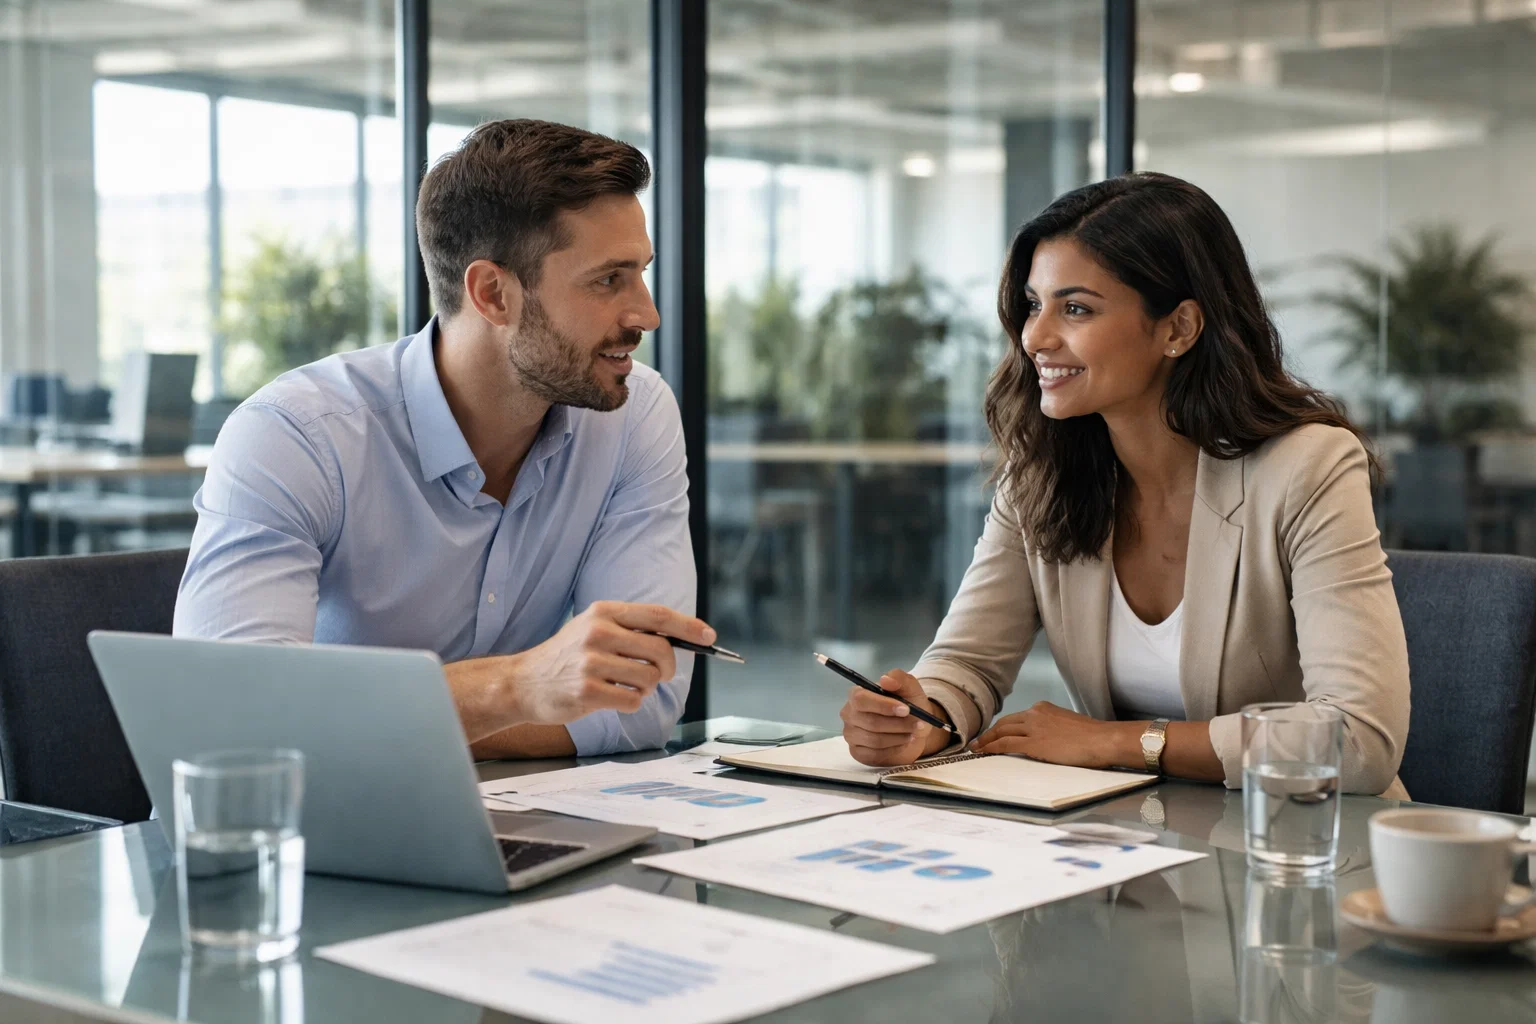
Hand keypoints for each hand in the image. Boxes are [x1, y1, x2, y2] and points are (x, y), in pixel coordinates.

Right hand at [507, 601, 713, 724]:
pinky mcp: (587, 692)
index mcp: (603, 612)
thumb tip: (680, 639)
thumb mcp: (593, 629)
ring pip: (649, 678)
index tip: (709, 637)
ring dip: (646, 687)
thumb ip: (631, 629)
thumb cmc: (566, 657)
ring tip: (624, 685)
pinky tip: (611, 698)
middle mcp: (598, 633)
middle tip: (661, 674)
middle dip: (669, 667)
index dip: (689, 627)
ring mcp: (591, 662)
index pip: (658, 615)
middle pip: (660, 650)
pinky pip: (633, 701)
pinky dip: (631, 703)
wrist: (522, 683)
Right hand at [839, 669, 951, 766]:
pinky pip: (875, 755)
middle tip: (919, 724)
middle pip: (870, 722)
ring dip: (900, 737)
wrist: (912, 727)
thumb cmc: (908, 704)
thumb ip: (899, 678)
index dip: (883, 705)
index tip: (906, 709)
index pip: (860, 699)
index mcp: (856, 695)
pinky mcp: (858, 753)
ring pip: (875, 740)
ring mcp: (851, 735)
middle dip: (898, 724)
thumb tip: (885, 679)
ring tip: (914, 732)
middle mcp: (849, 714)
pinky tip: (904, 742)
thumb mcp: (910, 688)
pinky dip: (895, 749)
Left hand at [972, 702, 1133, 768]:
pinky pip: (1005, 744)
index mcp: (1044, 708)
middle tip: (978, 741)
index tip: (993, 733)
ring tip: (976, 748)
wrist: (1103, 740)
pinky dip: (991, 747)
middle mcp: (1035, 714)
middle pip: (1004, 722)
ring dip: (986, 740)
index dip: (1002, 727)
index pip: (1016, 718)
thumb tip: (1047, 740)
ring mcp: (1033, 727)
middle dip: (989, 732)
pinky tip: (984, 752)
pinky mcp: (1034, 743)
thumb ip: (1053, 729)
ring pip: (1001, 731)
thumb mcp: (1068, 726)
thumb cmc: (1093, 737)